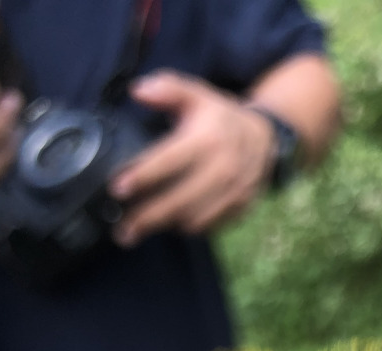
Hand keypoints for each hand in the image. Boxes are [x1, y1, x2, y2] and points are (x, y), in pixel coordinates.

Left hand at [109, 71, 277, 245]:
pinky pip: (208, 227)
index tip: (116, 189)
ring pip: (192, 219)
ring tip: (137, 230)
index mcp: (207, 139)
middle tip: (121, 229)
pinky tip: (167, 224)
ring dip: (163, 227)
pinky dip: (185, 228)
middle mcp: (222, 168)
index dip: (141, 176)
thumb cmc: (220, 118)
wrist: (265, 140)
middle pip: (178, 201)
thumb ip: (167, 88)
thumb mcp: (196, 94)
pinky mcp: (239, 209)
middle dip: (146, 218)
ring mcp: (233, 193)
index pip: (168, 161)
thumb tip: (137, 91)